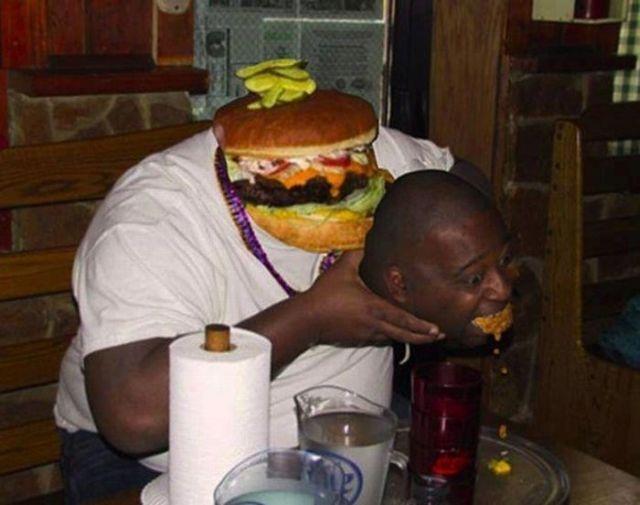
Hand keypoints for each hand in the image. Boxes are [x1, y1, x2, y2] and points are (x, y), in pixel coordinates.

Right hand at [304, 250, 444, 345]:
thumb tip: (368, 237)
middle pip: (404, 335)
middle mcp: (374, 325)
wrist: (307, 319)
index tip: (437, 328)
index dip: (421, 326)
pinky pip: (380, 339)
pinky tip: (396, 332)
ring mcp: (367, 335)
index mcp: (374, 307)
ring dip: (409, 338)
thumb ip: (358, 252)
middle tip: (439, 335)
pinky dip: (392, 336)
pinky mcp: (358, 340)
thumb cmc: (326, 293)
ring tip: (424, 335)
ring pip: (393, 338)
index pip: (403, 320)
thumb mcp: (342, 268)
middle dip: (423, 337)